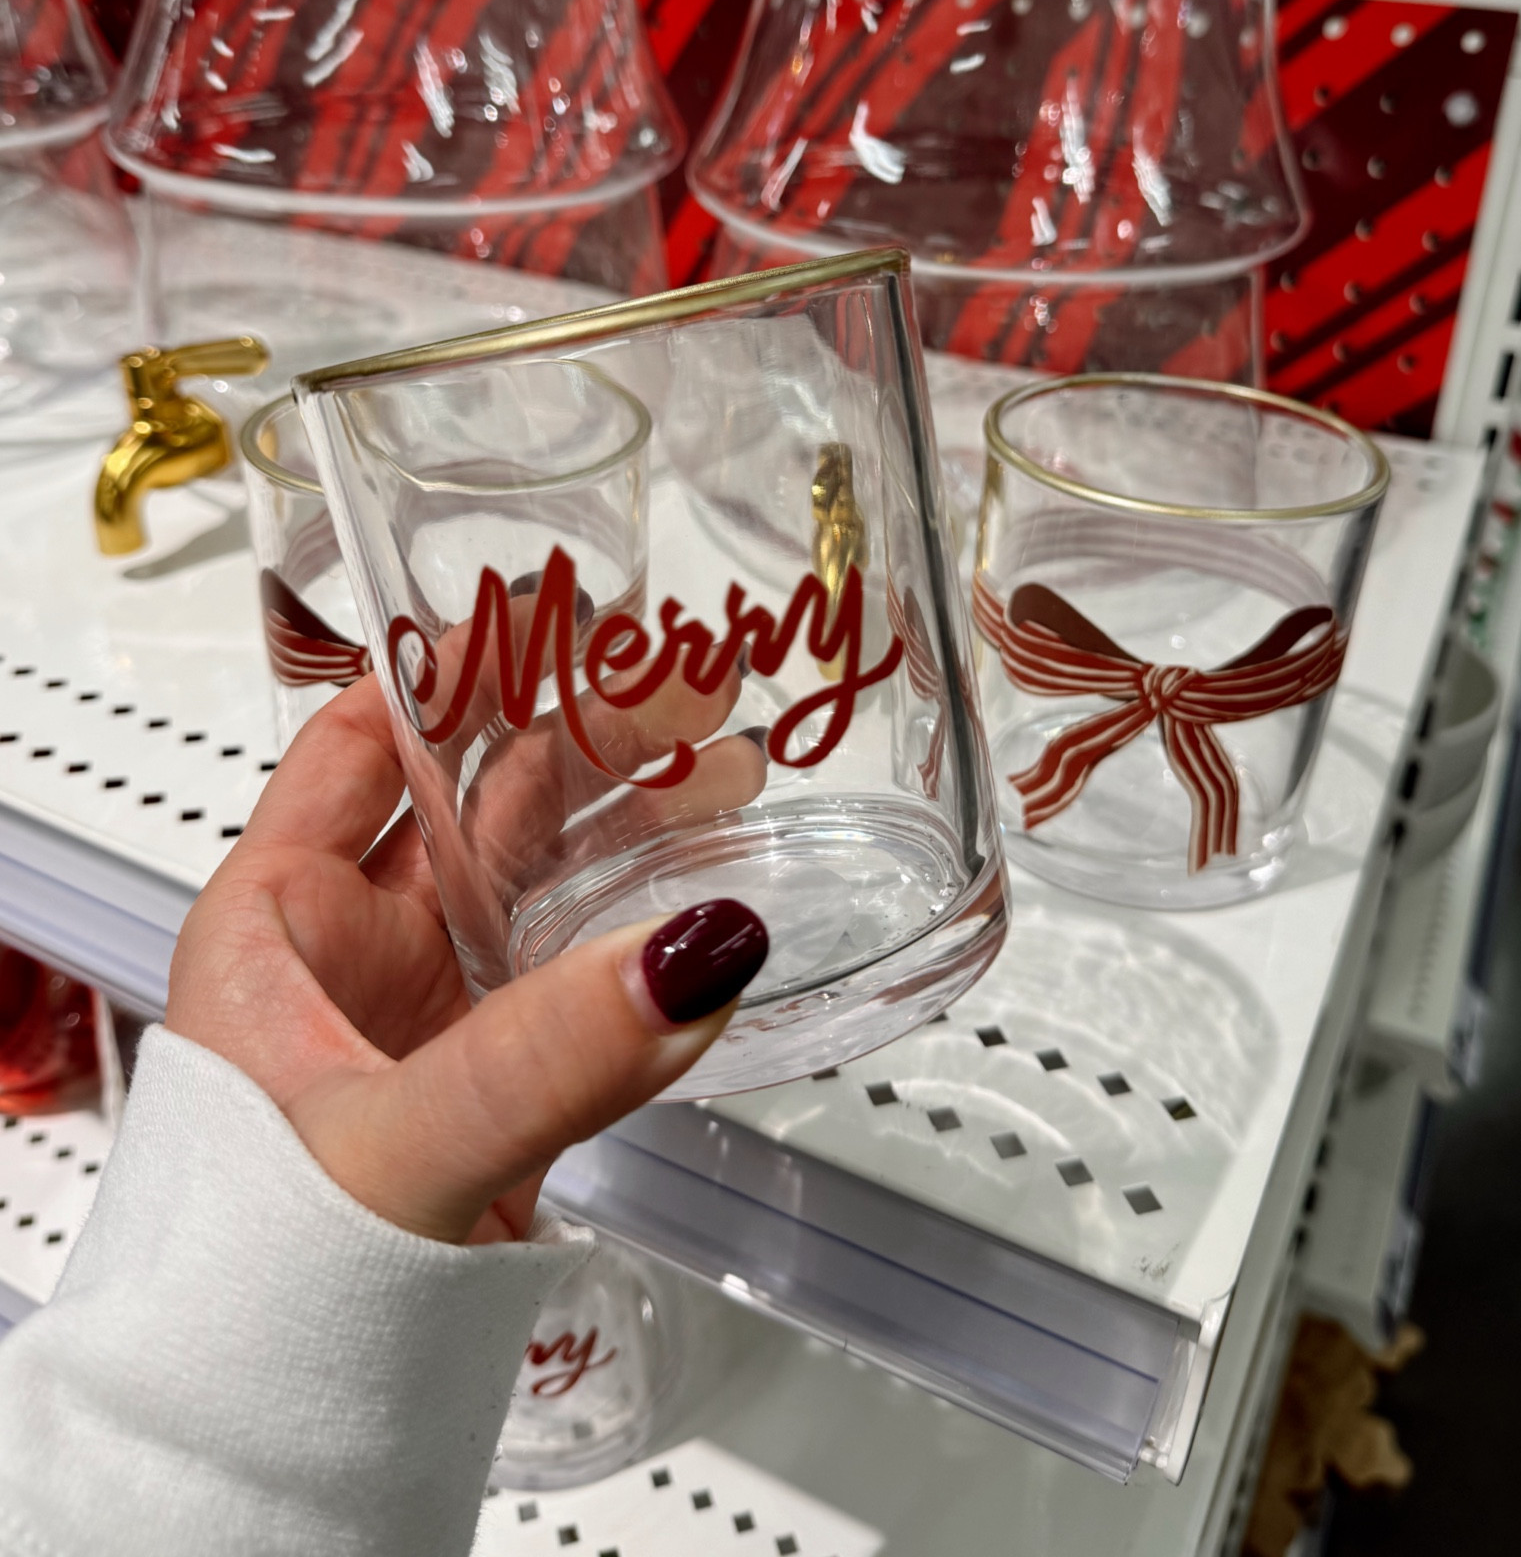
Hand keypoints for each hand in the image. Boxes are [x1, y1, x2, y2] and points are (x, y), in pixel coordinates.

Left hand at [166, 669, 767, 1245]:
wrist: (276, 1440)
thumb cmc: (256, 1288)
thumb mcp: (402, 1144)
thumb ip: (550, 1054)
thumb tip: (694, 951)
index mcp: (272, 923)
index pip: (359, 742)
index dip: (451, 667)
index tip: (549, 615)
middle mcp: (348, 953)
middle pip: (473, 795)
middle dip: (580, 731)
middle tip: (686, 682)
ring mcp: (429, 1013)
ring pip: (535, 873)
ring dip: (629, 815)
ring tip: (729, 761)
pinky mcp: (497, 1081)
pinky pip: (576, 966)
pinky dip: (644, 920)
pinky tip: (712, 888)